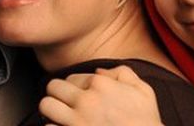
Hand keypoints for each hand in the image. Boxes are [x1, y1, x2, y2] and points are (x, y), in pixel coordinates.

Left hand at [38, 66, 162, 125]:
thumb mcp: (144, 92)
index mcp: (101, 85)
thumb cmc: (147, 123)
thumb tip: (99, 72)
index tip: (81, 96)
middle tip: (64, 103)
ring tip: (59, 116)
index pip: (72, 77)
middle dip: (58, 94)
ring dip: (51, 111)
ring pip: (46, 106)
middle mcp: (86, 100)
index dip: (75, 87)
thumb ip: (123, 73)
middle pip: (53, 87)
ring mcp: (76, 121)